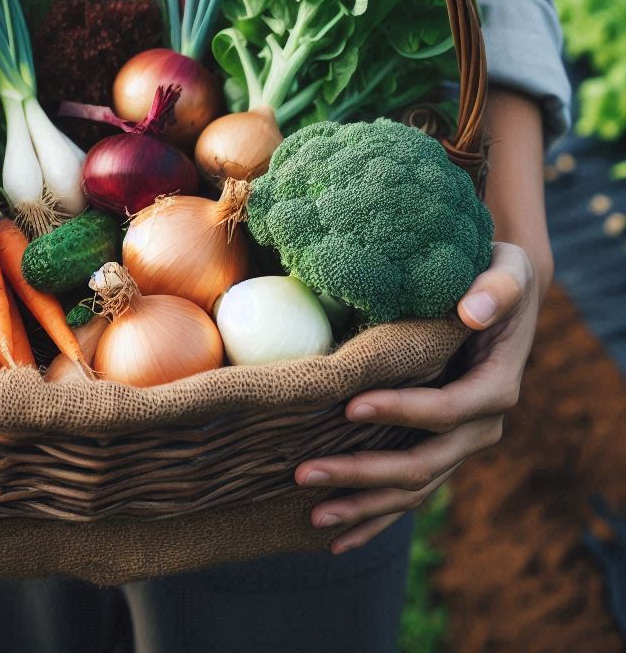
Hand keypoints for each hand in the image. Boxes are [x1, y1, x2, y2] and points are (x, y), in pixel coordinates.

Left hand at [295, 241, 542, 553]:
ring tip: (313, 514)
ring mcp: (459, 446)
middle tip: (305, 472)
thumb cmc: (494, 276)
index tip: (349, 406)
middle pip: (423, 464)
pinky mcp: (437, 451)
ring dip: (363, 506)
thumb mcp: (505, 271)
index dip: (401, 412)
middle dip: (363, 472)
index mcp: (495, 387)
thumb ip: (496, 288)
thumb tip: (474, 310)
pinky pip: (407, 493)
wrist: (499, 300)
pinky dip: (374, 517)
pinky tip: (336, 539)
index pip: (447, 410)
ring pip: (412, 490)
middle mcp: (480, 427)